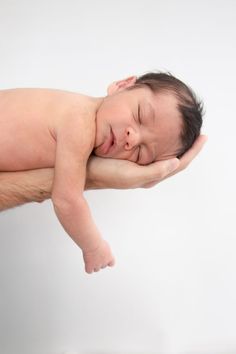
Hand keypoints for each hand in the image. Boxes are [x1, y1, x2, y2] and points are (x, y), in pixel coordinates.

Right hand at [82, 239, 114, 273]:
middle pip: (103, 266)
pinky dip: (88, 268)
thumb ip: (105, 250)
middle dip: (99, 262)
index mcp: (109, 257)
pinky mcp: (90, 266)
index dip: (108, 262)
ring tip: (90, 259)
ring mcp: (97, 265)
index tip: (106, 261)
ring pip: (96, 269)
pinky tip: (86, 264)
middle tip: (95, 256)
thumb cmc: (98, 242)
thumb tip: (103, 250)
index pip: (111, 263)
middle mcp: (104, 262)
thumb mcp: (106, 245)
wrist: (92, 244)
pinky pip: (89, 271)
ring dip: (94, 265)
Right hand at [86, 135, 206, 189]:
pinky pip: (153, 150)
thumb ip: (155, 171)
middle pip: (175, 160)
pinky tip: (163, 136)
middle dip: (188, 149)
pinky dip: (163, 143)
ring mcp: (140, 165)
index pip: (178, 163)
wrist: (83, 169)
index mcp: (150, 175)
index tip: (204, 137)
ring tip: (186, 135)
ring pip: (164, 155)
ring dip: (177, 145)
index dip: (193, 151)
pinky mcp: (132, 158)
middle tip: (199, 135)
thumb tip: (176, 162)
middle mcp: (147, 171)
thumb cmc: (105, 173)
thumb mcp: (131, 175)